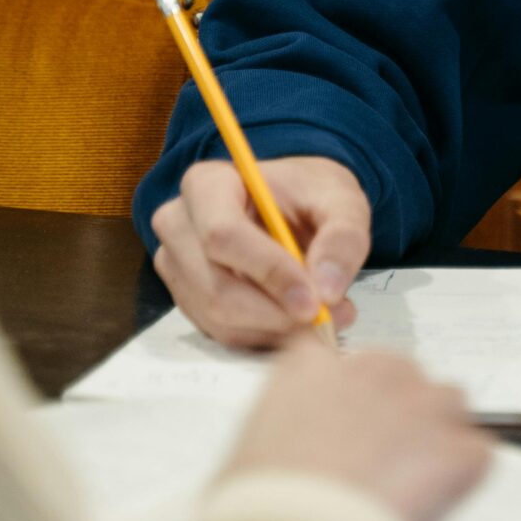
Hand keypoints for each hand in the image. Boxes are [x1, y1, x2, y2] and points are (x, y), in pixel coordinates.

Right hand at [150, 155, 371, 350]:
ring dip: (275, 329)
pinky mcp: (188, 300)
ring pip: (219, 317)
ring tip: (325, 317)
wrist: (293, 208)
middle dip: (276, 313)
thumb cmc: (310, 196)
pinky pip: (222, 334)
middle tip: (329, 317)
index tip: (313, 300)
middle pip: (216, 287)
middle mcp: (179, 225)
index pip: (223, 234)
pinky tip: (298, 322)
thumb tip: (327, 289)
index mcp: (206, 184)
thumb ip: (343, 237)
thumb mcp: (342, 200)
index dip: (269, 272)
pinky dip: (266, 336)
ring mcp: (177, 267)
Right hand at [225, 340, 490, 520]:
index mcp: (311, 366)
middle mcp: (372, 369)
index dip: (351, 403)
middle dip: (399, 418)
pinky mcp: (459, 446)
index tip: (346, 435)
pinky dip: (459, 483)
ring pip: (449, 406)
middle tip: (380, 471)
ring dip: (436, 439)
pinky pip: (475, 456)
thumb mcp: (253, 452)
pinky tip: (426, 511)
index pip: (343, 363)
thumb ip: (291, 431)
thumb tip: (314, 455)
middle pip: (405, 378)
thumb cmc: (259, 510)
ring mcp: (422, 403)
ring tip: (409, 490)